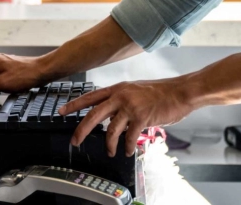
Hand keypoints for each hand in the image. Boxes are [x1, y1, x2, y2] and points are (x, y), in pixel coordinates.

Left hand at [60, 79, 196, 156]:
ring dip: (109, 144)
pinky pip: (128, 137)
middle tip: (75, 141)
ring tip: (111, 152)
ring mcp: (130, 106)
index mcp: (117, 89)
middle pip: (94, 115)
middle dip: (81, 130)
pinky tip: (128, 151)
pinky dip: (127, 146)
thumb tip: (110, 116)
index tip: (61, 111)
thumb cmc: (159, 93)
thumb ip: (120, 101)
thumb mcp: (134, 91)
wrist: (179, 92)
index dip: (74, 104)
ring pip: (111, 130)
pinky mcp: (141, 117)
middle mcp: (121, 96)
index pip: (90, 96)